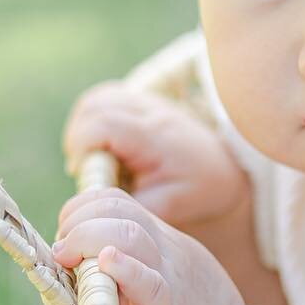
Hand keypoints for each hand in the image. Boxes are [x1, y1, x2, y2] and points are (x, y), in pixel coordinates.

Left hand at [52, 189, 244, 304]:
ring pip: (129, 235)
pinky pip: (146, 281)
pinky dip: (124, 268)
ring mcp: (167, 277)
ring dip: (87, 237)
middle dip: (77, 221)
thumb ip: (134, 257)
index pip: (115, 200)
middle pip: (117, 209)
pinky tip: (107, 263)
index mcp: (160, 239)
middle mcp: (164, 249)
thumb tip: (86, 252)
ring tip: (67, 258)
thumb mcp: (163, 272)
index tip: (66, 235)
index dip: (82, 208)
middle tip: (61, 251)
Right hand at [62, 82, 244, 229]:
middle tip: (85, 166)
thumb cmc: (199, 189)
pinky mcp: (145, 101)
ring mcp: (148, 101)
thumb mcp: (169, 206)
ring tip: (92, 156)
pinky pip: (107, 97)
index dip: (81, 146)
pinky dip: (96, 118)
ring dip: (84, 125)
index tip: (82, 171)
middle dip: (78, 137)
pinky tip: (104, 144)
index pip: (103, 125)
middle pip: (94, 105)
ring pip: (97, 98)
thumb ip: (132, 206)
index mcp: (155, 136)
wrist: (226, 169)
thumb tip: (95, 204)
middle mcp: (151, 111)